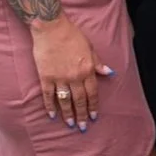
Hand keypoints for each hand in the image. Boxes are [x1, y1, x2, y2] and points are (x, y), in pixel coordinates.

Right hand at [29, 14, 111, 129]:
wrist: (51, 28)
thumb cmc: (72, 35)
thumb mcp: (90, 48)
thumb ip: (98, 63)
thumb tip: (109, 73)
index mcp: (87, 70)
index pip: (92, 93)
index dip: (93, 106)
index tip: (93, 117)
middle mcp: (74, 76)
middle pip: (79, 100)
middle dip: (82, 114)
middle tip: (82, 127)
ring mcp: (59, 78)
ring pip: (65, 100)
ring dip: (68, 113)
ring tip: (70, 124)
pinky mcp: (45, 76)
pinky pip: (48, 95)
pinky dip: (50, 105)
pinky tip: (52, 114)